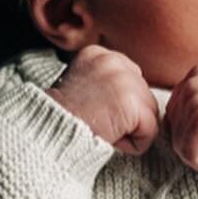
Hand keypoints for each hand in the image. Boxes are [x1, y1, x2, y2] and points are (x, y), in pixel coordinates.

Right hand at [46, 45, 160, 155]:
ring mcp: (125, 80)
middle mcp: (113, 60)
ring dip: (129, 130)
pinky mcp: (133, 103)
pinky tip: (109, 137)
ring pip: (149, 114)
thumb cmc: (60, 120)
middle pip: (144, 95)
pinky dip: (133, 144)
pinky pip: (150, 132)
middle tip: (95, 121)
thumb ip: (104, 83)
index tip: (93, 110)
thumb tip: (127, 98)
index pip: (131, 79)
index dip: (117, 103)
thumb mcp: (79, 86)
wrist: (47, 132)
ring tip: (101, 128)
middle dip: (126, 116)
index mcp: (98, 54)